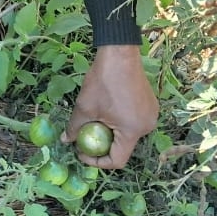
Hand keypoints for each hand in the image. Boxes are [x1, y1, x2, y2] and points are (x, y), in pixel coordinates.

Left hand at [63, 44, 157, 169]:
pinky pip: (134, 122)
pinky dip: (120, 123)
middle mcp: (147, 127)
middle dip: (103, 146)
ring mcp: (151, 115)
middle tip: (86, 137)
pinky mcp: (150, 105)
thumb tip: (65, 141)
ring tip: (96, 122)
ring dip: (111, 133)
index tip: (82, 153)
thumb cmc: (102, 81)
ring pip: (128, 135)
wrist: (119, 54)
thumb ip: (75, 128)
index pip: (117, 160)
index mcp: (132, 131)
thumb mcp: (85, 107)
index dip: (97, 161)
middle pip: (123, 147)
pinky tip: (108, 111)